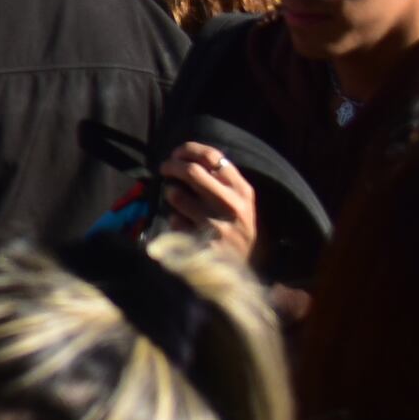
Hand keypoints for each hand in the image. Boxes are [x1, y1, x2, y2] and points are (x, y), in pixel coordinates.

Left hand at [151, 142, 257, 265]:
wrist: (253, 269)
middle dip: (172, 165)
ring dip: (170, 193)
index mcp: (242, 191)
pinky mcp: (202, 245)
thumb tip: (190, 158)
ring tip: (175, 197)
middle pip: (191, 171)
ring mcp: (216, 226)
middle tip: (165, 167)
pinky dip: (174, 220)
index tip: (177, 153)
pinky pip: (175, 222)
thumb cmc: (243, 229)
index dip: (189, 150)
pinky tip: (183, 224)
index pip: (212, 156)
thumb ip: (225, 180)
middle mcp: (231, 206)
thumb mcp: (244, 202)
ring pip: (177, 196)